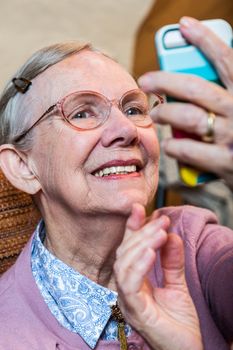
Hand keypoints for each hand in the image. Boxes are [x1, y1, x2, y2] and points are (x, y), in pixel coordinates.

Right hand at [114, 203, 202, 349]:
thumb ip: (172, 261)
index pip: (129, 249)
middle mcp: (126, 288)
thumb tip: (172, 235)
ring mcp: (128, 300)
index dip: (132, 228)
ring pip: (123, 265)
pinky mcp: (135, 311)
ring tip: (159, 232)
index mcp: (134, 280)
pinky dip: (138, 265)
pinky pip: (130, 285)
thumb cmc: (178, 322)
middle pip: (125, 253)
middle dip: (141, 233)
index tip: (140, 208)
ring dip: (140, 245)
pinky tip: (150, 252)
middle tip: (161, 221)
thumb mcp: (177, 284)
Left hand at [138, 17, 232, 189]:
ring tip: (155, 113)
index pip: (227, 61)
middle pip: (195, 87)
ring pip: (188, 116)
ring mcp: (232, 137)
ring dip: (165, 112)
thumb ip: (224, 95)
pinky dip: (174, 146)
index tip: (184, 26)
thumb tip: (191, 82)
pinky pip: (189, 149)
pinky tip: (169, 145)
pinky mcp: (225, 162)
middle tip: (146, 81)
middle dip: (165, 81)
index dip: (205, 40)